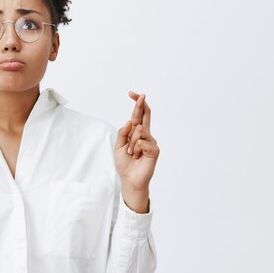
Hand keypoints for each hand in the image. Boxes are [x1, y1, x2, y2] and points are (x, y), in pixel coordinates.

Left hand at [114, 91, 159, 209]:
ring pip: (139, 131)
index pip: (139, 115)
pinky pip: (142, 142)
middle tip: (138, 94)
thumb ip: (123, 133)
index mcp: (137, 133)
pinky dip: (135, 149)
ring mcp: (151, 141)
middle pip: (145, 115)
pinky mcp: (154, 150)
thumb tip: (130, 121)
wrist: (129, 178)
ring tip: (130, 153)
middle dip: (140, 104)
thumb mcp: (118, 145)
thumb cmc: (124, 163)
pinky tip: (136, 156)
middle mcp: (146, 135)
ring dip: (130, 143)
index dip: (137, 104)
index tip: (132, 94)